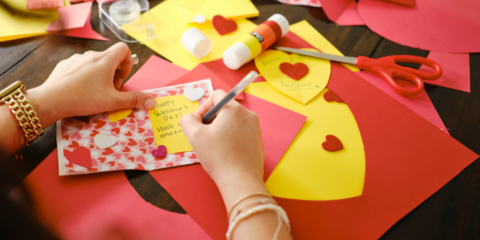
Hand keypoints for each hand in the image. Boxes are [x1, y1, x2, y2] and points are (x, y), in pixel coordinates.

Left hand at [26, 42, 155, 127]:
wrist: (51, 100)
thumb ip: (134, 100)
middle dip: (113, 75)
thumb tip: (153, 102)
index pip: (123, 49)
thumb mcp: (113, 101)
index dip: (127, 63)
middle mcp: (91, 55)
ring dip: (99, 76)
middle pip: (109, 59)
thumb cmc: (84, 99)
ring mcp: (76, 59)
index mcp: (105, 60)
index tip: (120, 79)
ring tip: (93, 94)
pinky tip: (78, 91)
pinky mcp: (64, 65)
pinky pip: (80, 67)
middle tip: (108, 92)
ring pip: (94, 63)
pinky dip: (84, 77)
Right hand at [181, 90, 264, 185]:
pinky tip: (226, 154)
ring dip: (221, 131)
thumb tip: (191, 118)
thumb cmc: (218, 157)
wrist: (241, 181)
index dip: (203, 107)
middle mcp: (249, 116)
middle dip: (212, 121)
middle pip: (225, 109)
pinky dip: (231, 140)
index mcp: (235, 109)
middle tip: (204, 138)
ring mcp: (256, 130)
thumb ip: (188, 120)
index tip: (199, 124)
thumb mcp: (195, 136)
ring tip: (215, 148)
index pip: (217, 95)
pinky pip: (241, 134)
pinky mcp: (258, 143)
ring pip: (233, 123)